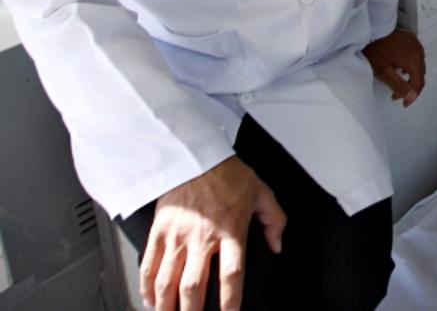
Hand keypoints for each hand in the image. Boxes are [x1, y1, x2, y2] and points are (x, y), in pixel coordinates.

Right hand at [140, 157, 284, 310]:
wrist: (193, 153)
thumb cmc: (226, 172)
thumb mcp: (261, 192)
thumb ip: (274, 220)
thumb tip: (277, 244)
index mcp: (230, 230)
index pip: (231, 275)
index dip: (231, 301)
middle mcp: (201, 237)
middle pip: (194, 286)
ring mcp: (176, 236)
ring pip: (168, 282)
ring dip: (167, 307)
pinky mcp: (158, 231)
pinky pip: (149, 266)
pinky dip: (147, 287)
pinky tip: (151, 301)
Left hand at [362, 29, 425, 106]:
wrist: (370, 30)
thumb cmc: (375, 50)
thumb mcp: (384, 73)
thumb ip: (400, 86)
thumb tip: (412, 96)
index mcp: (414, 60)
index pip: (419, 84)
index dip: (412, 96)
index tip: (404, 102)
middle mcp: (419, 51)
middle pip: (420, 74)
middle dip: (410, 86)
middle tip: (397, 94)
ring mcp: (416, 44)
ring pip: (418, 65)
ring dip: (410, 75)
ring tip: (398, 80)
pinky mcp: (411, 39)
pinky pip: (415, 55)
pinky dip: (410, 64)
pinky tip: (400, 66)